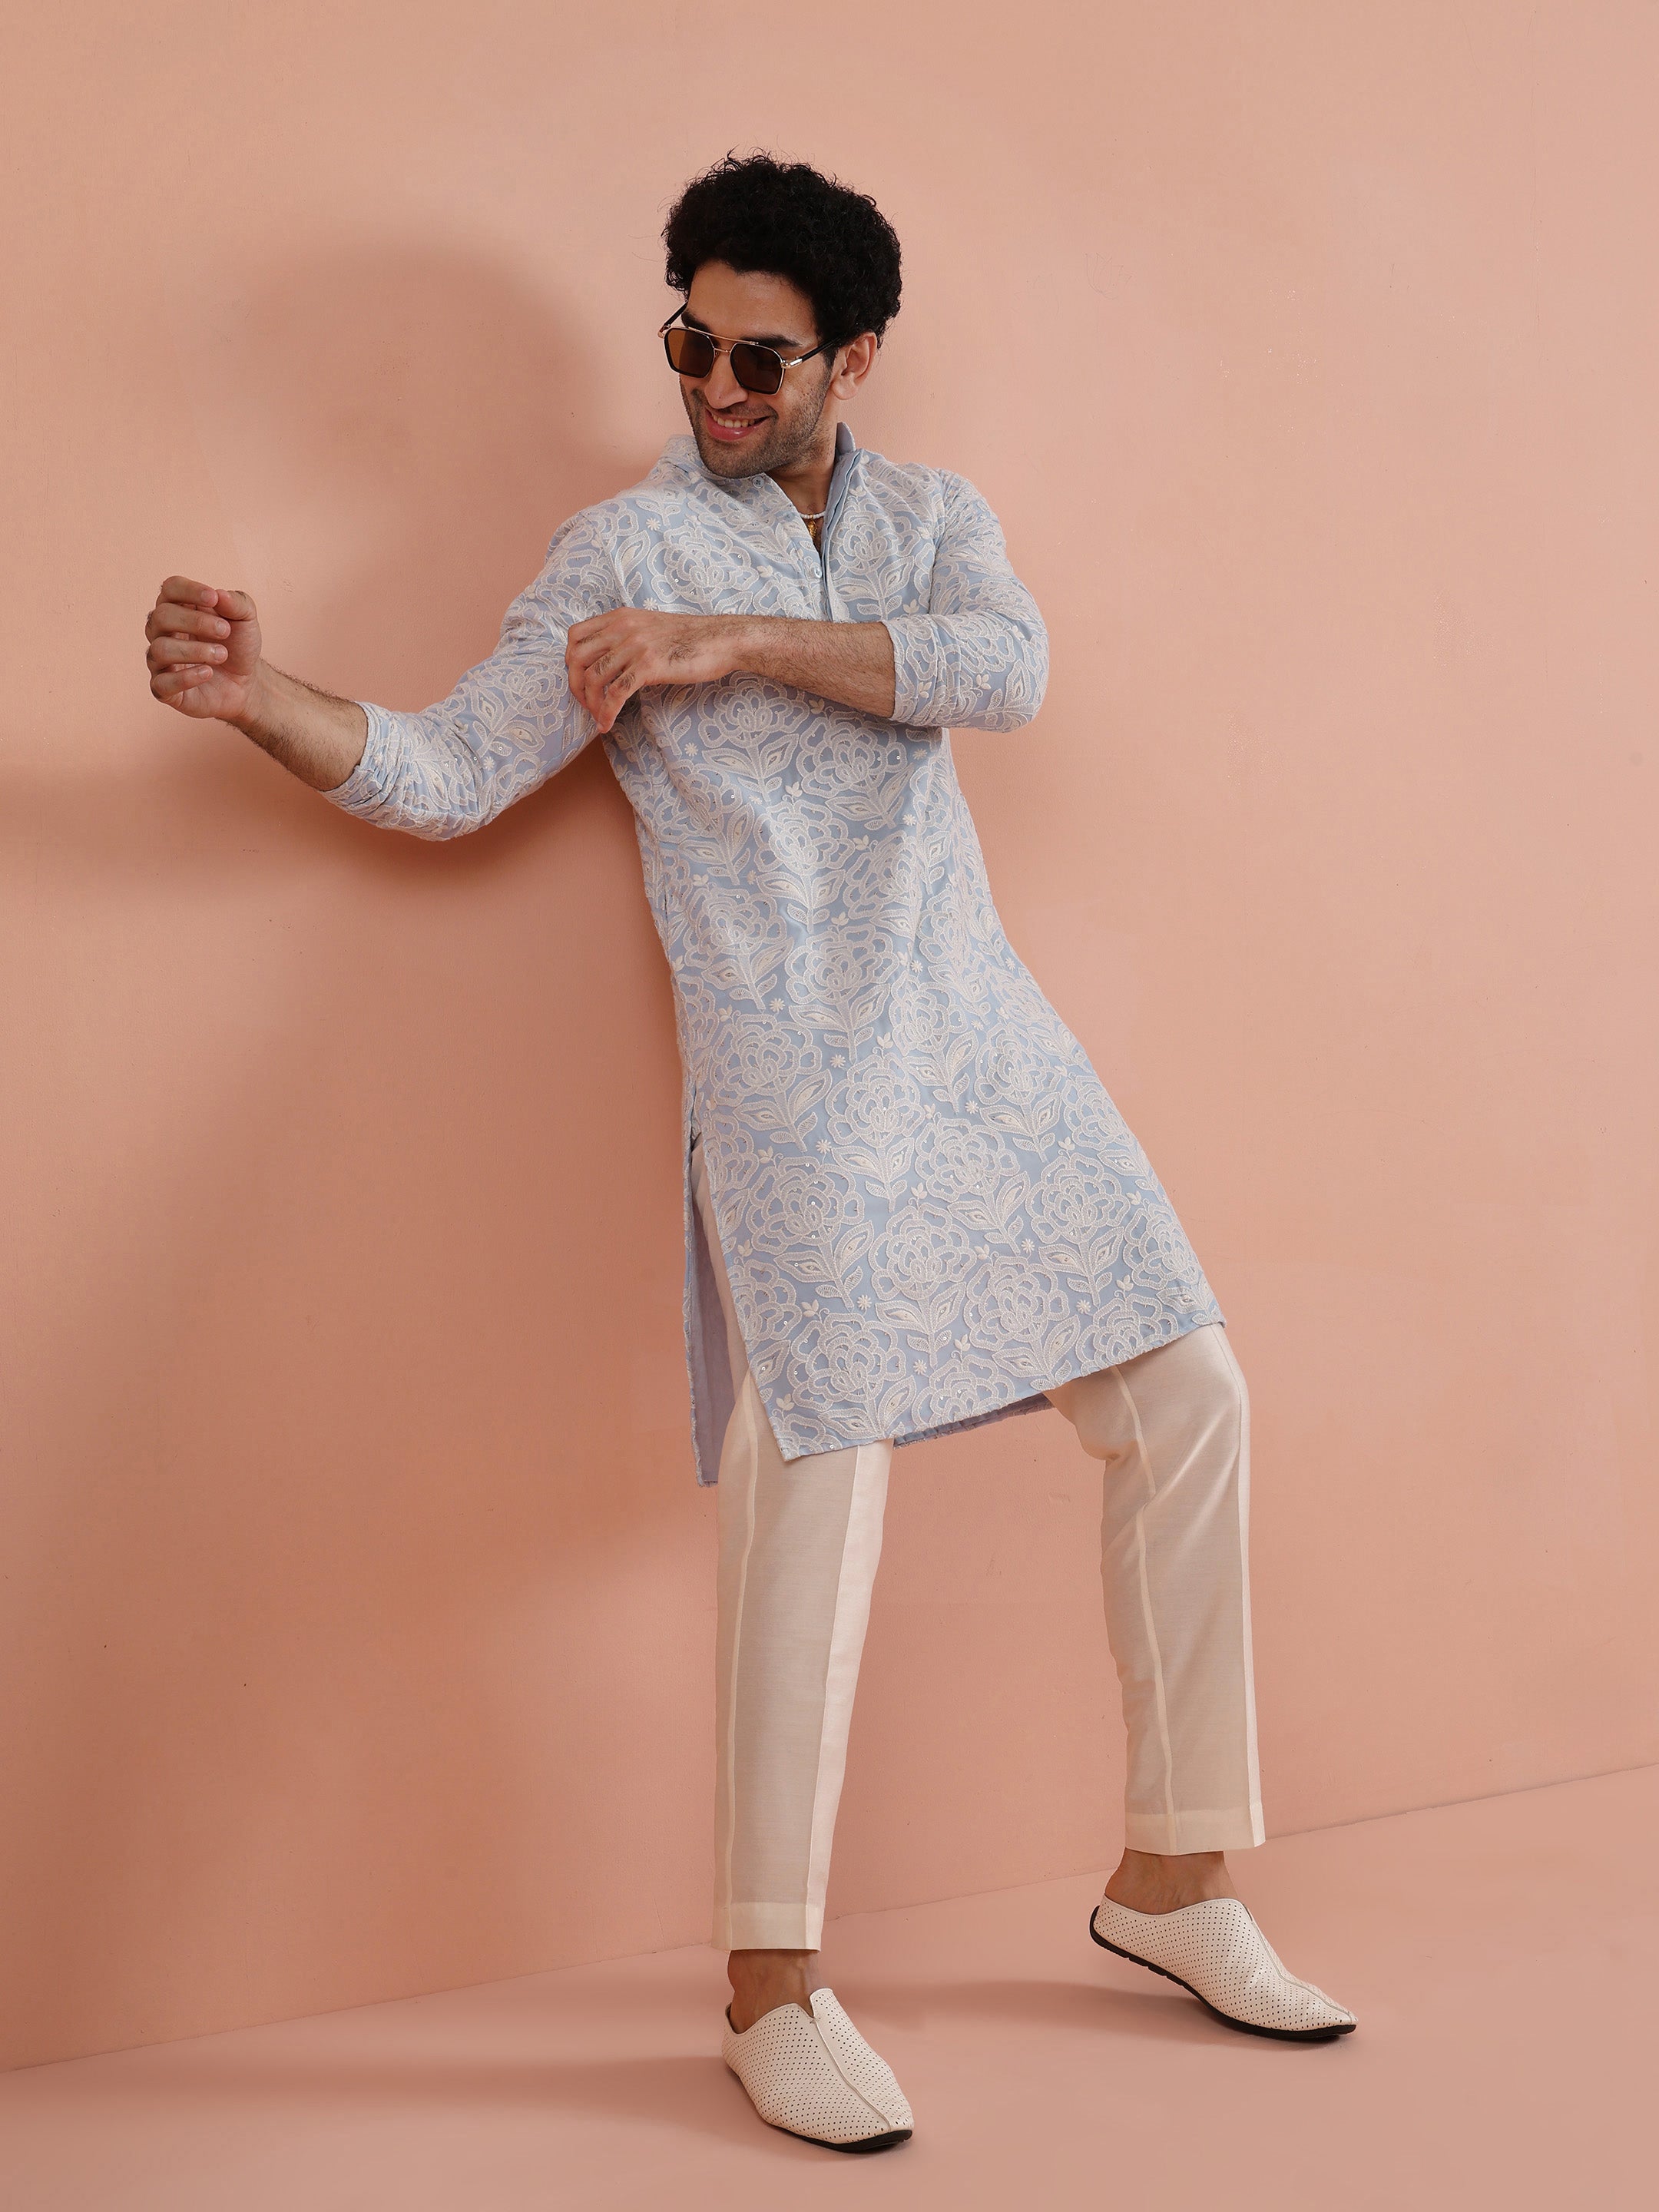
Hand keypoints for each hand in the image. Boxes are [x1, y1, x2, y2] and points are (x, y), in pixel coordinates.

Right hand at [145, 577, 262, 722]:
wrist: (246, 684)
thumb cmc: (238, 646)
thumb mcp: (246, 620)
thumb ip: (237, 603)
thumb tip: (219, 594)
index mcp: (178, 608)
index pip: (169, 588)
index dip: (188, 590)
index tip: (213, 599)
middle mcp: (162, 632)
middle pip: (161, 616)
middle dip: (195, 622)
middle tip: (224, 631)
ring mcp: (160, 660)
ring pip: (160, 649)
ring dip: (194, 651)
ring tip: (222, 654)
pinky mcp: (163, 689)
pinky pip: (161, 683)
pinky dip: (186, 677)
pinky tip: (207, 673)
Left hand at [565, 609, 739, 733]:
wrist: (719, 640)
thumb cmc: (688, 638)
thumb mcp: (649, 627)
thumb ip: (625, 636)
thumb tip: (607, 660)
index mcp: (620, 617)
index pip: (575, 635)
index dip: (570, 661)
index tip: (579, 680)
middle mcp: (622, 628)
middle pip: (578, 658)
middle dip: (575, 686)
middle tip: (585, 704)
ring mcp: (635, 646)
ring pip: (595, 678)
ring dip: (591, 704)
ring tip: (598, 718)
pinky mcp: (648, 666)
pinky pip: (616, 693)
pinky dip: (607, 712)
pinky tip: (607, 724)